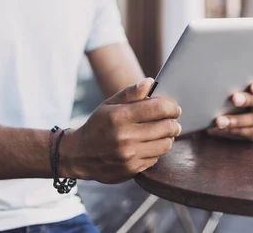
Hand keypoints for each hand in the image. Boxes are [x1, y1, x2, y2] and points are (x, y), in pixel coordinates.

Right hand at [61, 78, 181, 182]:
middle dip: (173, 121)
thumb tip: (150, 83)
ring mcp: (129, 155)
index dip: (171, 107)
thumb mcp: (109, 105)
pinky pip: (156, 158)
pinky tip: (150, 144)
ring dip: (168, 137)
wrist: (79, 155)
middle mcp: (125, 137)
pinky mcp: (132, 169)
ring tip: (164, 132)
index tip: (174, 107)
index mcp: (119, 116)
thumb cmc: (97, 126)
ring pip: (165, 144)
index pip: (158, 108)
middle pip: (166, 127)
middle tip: (172, 119)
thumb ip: (130, 93)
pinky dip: (157, 150)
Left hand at [207, 77, 252, 140]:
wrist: (226, 114)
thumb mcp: (236, 88)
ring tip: (220, 121)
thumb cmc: (231, 95)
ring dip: (236, 120)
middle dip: (248, 100)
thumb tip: (220, 82)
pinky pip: (249, 133)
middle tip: (234, 99)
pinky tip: (221, 129)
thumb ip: (235, 84)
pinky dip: (233, 130)